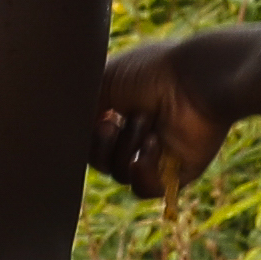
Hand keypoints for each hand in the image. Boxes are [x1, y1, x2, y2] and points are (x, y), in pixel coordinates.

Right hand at [95, 31, 244, 198]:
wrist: (195, 79)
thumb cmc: (151, 70)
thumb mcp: (102, 79)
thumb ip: (79, 107)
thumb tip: (65, 131)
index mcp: (120, 109)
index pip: (89, 137)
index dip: (86, 132)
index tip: (96, 114)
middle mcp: (136, 132)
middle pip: (99, 159)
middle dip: (101, 142)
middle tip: (114, 122)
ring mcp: (155, 155)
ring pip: (118, 173)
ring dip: (126, 148)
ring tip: (147, 123)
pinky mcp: (174, 173)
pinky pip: (142, 188)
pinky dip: (143, 170)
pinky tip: (156, 144)